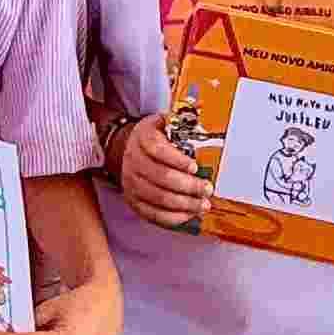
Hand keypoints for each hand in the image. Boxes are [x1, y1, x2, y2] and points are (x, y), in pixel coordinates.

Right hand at [112, 110, 208, 230]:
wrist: (127, 149)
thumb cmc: (153, 137)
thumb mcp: (163, 122)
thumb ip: (181, 122)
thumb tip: (205, 117)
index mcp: (143, 138)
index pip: (157, 149)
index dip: (177, 159)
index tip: (195, 166)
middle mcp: (134, 161)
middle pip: (161, 177)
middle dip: (188, 186)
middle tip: (207, 189)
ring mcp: (132, 183)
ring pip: (159, 198)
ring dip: (184, 204)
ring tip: (203, 204)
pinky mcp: (134, 200)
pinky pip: (153, 214)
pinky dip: (173, 217)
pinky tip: (188, 214)